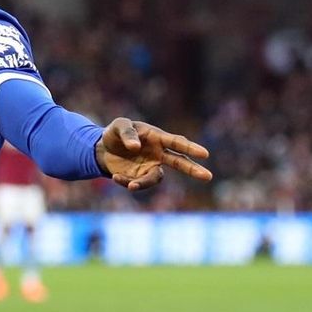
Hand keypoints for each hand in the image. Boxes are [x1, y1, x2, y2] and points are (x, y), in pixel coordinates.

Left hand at [95, 118, 211, 190]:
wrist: (103, 149)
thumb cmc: (116, 133)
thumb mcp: (119, 125)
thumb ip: (127, 133)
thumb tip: (135, 147)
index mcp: (157, 137)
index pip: (177, 142)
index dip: (190, 148)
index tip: (205, 154)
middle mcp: (158, 153)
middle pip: (180, 162)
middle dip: (193, 169)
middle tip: (208, 176)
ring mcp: (150, 167)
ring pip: (156, 178)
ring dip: (145, 183)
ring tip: (131, 186)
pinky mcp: (139, 178)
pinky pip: (138, 183)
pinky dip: (127, 183)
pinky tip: (116, 177)